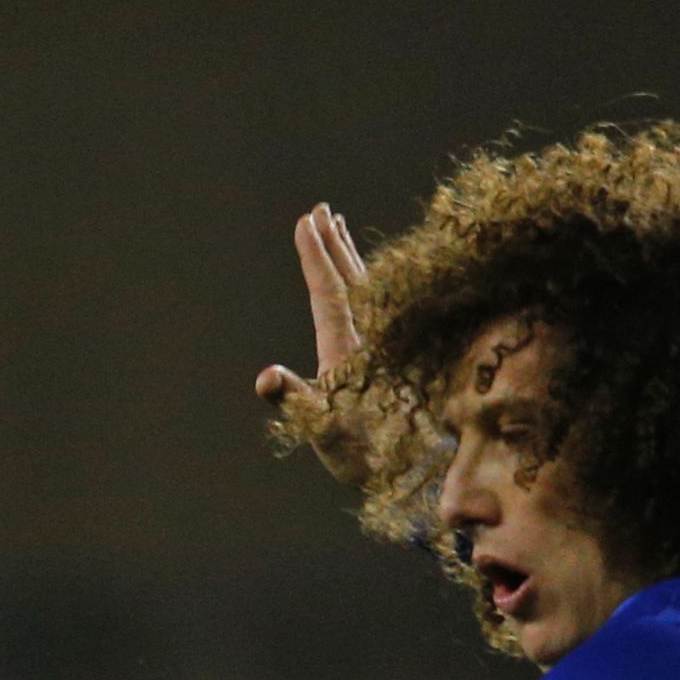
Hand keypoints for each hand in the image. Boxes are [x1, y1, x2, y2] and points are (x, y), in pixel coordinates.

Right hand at [253, 201, 377, 483]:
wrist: (414, 469)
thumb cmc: (362, 453)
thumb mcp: (321, 428)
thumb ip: (294, 400)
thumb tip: (265, 378)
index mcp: (347, 347)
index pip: (328, 291)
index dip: (316, 256)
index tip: (306, 221)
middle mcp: (369, 337)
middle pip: (350, 278)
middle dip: (332, 244)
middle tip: (320, 210)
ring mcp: (384, 343)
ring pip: (367, 287)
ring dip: (350, 256)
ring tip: (339, 229)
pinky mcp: (394, 352)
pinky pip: (379, 303)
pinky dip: (367, 281)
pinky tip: (366, 278)